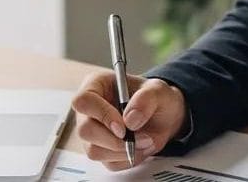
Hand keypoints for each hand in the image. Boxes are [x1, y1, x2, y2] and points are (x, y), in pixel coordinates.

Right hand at [71, 71, 187, 170]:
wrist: (164, 116)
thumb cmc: (155, 98)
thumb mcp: (159, 91)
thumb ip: (146, 100)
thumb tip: (130, 119)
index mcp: (97, 85)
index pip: (83, 101)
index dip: (101, 115)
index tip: (123, 127)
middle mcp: (89, 110)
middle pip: (85, 130)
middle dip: (114, 140)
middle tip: (141, 138)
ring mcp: (92, 132)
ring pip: (94, 151)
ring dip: (123, 151)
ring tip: (145, 140)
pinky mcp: (101, 150)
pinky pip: (108, 163)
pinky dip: (128, 159)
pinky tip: (139, 147)